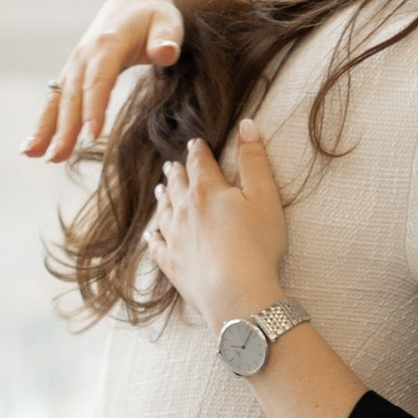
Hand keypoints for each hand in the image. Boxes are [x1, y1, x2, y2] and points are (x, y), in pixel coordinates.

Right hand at [27, 0, 244, 161]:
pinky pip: (56, 100)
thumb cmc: (156, 17)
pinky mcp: (72, 74)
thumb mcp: (167, 24)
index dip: (94, 107)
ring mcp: (74, 65)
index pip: (99, 80)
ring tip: (32, 154)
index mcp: (108, 44)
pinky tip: (34, 147)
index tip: (92, 135)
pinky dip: (44, 123)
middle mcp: (84, 55)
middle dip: (64, 127)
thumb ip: (167, 39)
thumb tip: (165, 53)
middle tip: (57, 156)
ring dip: (45, 127)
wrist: (134, 4)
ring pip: (58, 100)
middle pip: (73, 95)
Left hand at [148, 127, 288, 336]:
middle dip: (176, 172)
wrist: (236, 292)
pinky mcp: (172, 263)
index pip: (199, 161)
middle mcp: (184, 209)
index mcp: (207, 190)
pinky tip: (152, 236)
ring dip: (163, 198)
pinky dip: (154, 238)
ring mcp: (175, 237)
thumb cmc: (257, 245)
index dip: (198, 150)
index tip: (196, 144)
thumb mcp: (265, 197)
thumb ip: (254, 160)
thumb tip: (246, 124)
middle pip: (177, 184)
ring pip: (164, 211)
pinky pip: (158, 246)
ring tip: (161, 191)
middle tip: (172, 165)